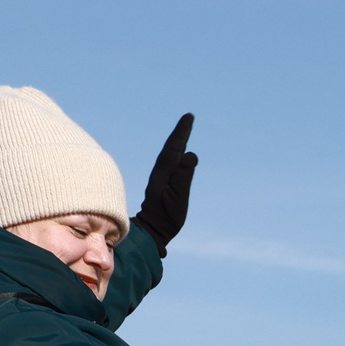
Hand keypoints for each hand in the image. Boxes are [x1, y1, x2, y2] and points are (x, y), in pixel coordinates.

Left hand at [132, 114, 196, 250]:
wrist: (153, 228)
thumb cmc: (166, 215)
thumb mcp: (178, 197)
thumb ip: (184, 176)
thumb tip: (191, 155)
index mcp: (165, 170)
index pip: (175, 146)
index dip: (182, 131)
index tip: (189, 117)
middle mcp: (162, 170)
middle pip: (172, 146)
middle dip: (181, 132)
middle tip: (189, 118)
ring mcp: (162, 176)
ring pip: (172, 152)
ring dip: (179, 140)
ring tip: (186, 129)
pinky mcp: (164, 182)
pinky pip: (172, 161)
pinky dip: (177, 152)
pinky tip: (180, 152)